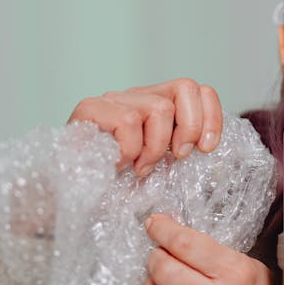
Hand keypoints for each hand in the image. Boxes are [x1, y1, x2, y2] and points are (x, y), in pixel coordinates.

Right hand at [68, 79, 221, 175]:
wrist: (63, 197)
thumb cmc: (114, 187)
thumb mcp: (160, 172)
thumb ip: (184, 158)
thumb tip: (220, 158)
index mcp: (157, 106)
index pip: (198, 91)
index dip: (211, 117)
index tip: (207, 148)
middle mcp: (137, 96)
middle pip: (185, 87)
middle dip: (191, 127)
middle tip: (176, 158)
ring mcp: (113, 100)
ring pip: (159, 108)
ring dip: (155, 148)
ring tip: (139, 168)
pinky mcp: (89, 109)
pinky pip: (128, 121)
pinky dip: (130, 150)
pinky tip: (118, 165)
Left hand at [137, 214, 275, 284]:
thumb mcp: (248, 263)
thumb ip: (211, 249)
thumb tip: (172, 234)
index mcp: (234, 273)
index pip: (186, 244)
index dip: (162, 229)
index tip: (155, 223)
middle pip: (164, 271)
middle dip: (155, 255)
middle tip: (161, 253)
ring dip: (149, 283)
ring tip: (159, 279)